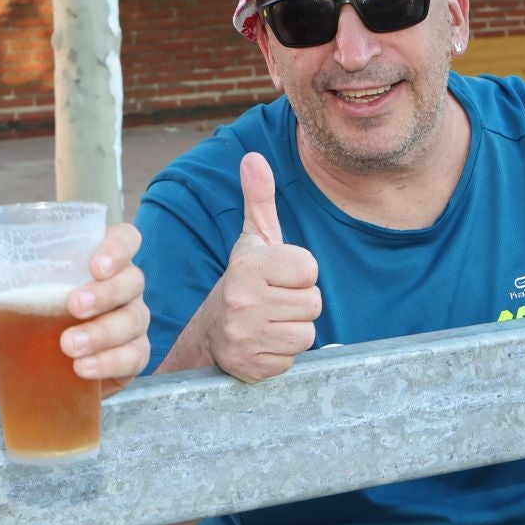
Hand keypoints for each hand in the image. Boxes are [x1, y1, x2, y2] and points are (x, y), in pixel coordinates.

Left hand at [0, 222, 150, 396]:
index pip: (126, 239)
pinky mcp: (131, 355)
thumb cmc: (36, 308)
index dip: (118, 248)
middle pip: (133, 281)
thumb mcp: (10, 293)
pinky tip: (83, 369)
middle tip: (73, 306)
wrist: (39, 354)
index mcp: (100, 258)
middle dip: (105, 293)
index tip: (95, 265)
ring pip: (133, 321)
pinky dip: (110, 362)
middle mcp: (123, 287)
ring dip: (103, 333)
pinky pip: (134, 357)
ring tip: (68, 347)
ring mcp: (131, 321)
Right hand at [201, 152, 321, 381]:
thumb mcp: (253, 239)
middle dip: (300, 303)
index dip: (301, 273)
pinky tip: (265, 341)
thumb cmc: (245, 280)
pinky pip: (293, 358)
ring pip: (307, 333)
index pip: (310, 269)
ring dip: (294, 329)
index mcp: (249, 266)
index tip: (279, 275)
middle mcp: (244, 301)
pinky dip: (283, 352)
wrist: (211, 333)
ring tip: (271, 320)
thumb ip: (258, 199)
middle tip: (275, 300)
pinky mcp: (252, 366)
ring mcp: (246, 336)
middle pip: (313, 303)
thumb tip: (254, 157)